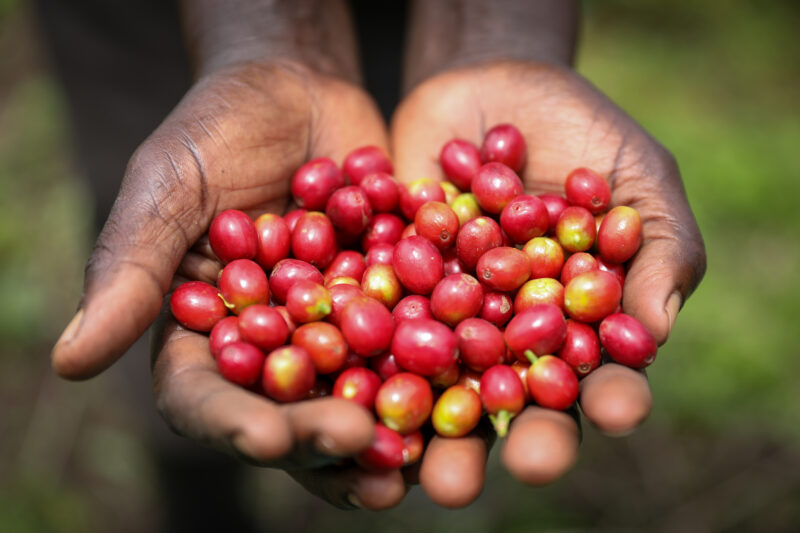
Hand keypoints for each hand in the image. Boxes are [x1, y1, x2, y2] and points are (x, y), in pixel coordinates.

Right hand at [53, 60, 407, 508]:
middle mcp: (268, 347)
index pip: (204, 396)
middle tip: (358, 448)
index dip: (231, 423)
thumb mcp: (169, 184)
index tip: (265, 437)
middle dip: (319, 437)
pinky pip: (411, 349)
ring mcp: (332, 332)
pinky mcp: (390, 307)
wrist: (300, 88)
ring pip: (352, 398)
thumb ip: (131, 266)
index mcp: (202, 332)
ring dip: (381, 435)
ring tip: (412, 464)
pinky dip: (434, 375)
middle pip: (286, 412)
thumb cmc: (217, 127)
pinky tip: (465, 395)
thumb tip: (69, 363)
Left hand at [390, 60, 705, 505]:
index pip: (603, 376)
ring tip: (423, 467)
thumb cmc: (584, 134)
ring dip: (434, 429)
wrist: (495, 89)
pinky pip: (379, 324)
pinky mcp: (392, 291)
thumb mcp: (638, 176)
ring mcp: (448, 320)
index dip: (611, 397)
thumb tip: (655, 333)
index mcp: (578, 328)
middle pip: (517, 403)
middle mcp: (510, 339)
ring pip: (442, 385)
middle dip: (517, 438)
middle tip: (518, 470)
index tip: (616, 412)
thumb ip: (659, 246)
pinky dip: (368, 349)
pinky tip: (360, 380)